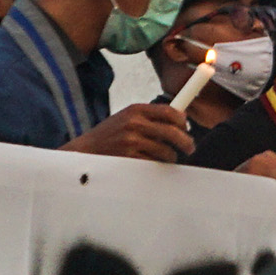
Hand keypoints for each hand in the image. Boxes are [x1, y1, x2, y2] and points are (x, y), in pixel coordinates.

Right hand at [69, 102, 196, 165]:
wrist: (86, 150)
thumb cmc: (109, 135)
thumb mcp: (126, 118)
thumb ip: (148, 117)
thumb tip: (179, 119)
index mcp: (135, 110)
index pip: (169, 111)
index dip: (182, 120)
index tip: (187, 127)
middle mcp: (134, 123)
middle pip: (172, 132)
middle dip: (186, 142)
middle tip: (190, 147)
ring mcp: (131, 141)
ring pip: (165, 151)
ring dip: (171, 157)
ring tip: (168, 157)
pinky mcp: (129, 157)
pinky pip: (154, 163)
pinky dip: (157, 164)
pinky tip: (153, 162)